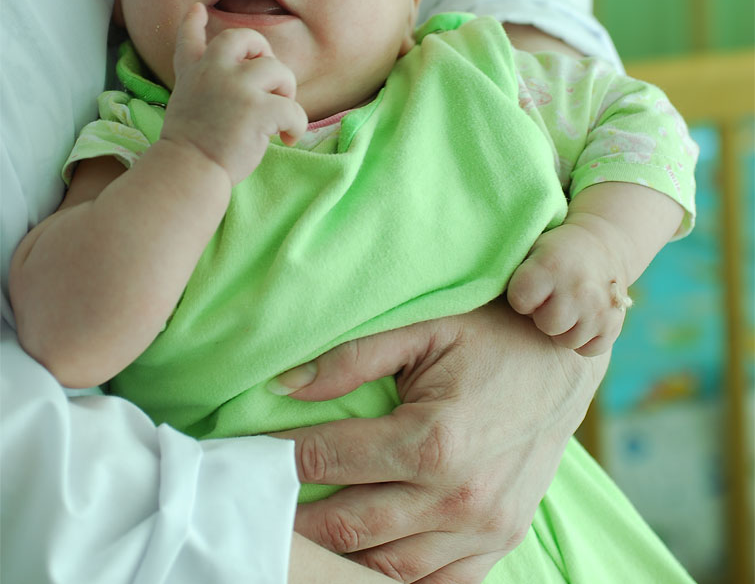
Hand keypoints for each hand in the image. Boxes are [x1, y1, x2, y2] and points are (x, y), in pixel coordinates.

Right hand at [161, 3, 307, 184]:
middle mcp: (213, 71)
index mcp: (194, 72)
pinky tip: (287, 138)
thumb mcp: (185, 101)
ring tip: (278, 119)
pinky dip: (297, 126)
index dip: (193, 23)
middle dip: (268, 58)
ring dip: (286, 94)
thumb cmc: (191, 146)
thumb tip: (210, 46)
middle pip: (250, 39)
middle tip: (270, 88)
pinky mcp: (257, 109)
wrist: (189, 170)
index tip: (197, 9)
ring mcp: (236, 87)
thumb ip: (197, 76)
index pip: (189, 38)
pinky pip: (294, 108)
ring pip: (280, 71)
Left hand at [272, 301, 608, 583]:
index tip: (247, 455)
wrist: (563, 357)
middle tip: (260, 504)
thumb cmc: (490, 334)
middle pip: (349, 524)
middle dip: (296, 516)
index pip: (330, 460)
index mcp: (433, 438)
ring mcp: (484, 526)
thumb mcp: (422, 329)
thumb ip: (350, 359)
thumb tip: (283, 386)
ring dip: (338, 554)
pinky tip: (365, 560)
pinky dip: (396, 577)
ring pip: (387, 566)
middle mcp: (458, 495)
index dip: (281, 458)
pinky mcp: (501, 538)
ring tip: (302, 534)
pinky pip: (438, 583)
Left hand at [506, 221, 630, 356]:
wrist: (603, 244)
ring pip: (566, 340)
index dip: (522, 295)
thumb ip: (508, 271)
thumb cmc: (553, 250)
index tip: (530, 285)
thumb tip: (473, 294)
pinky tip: (582, 316)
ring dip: (564, 326)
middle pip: (546, 324)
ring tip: (566, 303)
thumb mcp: (530, 248)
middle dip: (543, 314)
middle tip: (550, 297)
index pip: (521, 300)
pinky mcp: (614, 326)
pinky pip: (587, 350)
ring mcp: (599, 309)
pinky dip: (584, 338)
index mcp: (551, 266)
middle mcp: (578, 288)